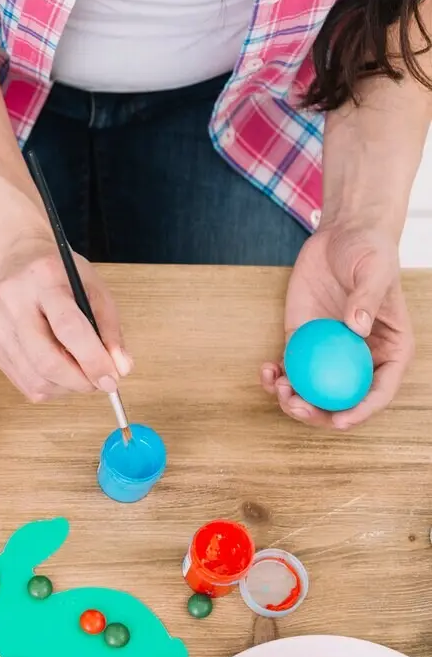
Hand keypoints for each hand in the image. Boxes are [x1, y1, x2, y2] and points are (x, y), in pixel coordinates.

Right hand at [0, 234, 131, 401]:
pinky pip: (25, 384)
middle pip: (46, 360)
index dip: (93, 359)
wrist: (15, 262)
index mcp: (43, 279)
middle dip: (79, 381)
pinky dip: (51, 387)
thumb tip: (119, 369)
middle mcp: (13, 302)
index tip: (112, 378)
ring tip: (80, 373)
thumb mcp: (92, 287)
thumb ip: (109, 328)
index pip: (68, 327)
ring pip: (35, 379)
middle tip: (100, 382)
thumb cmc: (59, 276)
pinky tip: (60, 372)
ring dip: (67, 387)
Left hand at [262, 224, 410, 428]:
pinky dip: (276, 377)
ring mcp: (330, 351)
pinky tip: (265, 371)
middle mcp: (361, 357)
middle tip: (294, 404)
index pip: (380, 391)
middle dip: (318, 412)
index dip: (361, 412)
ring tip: (276, 386)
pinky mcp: (303, 340)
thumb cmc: (369, 251)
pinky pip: (290, 368)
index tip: (339, 421)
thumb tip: (357, 328)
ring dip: (292, 398)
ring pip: (313, 389)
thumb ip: (367, 299)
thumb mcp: (375, 271)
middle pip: (342, 399)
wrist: (342, 234)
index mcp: (390, 350)